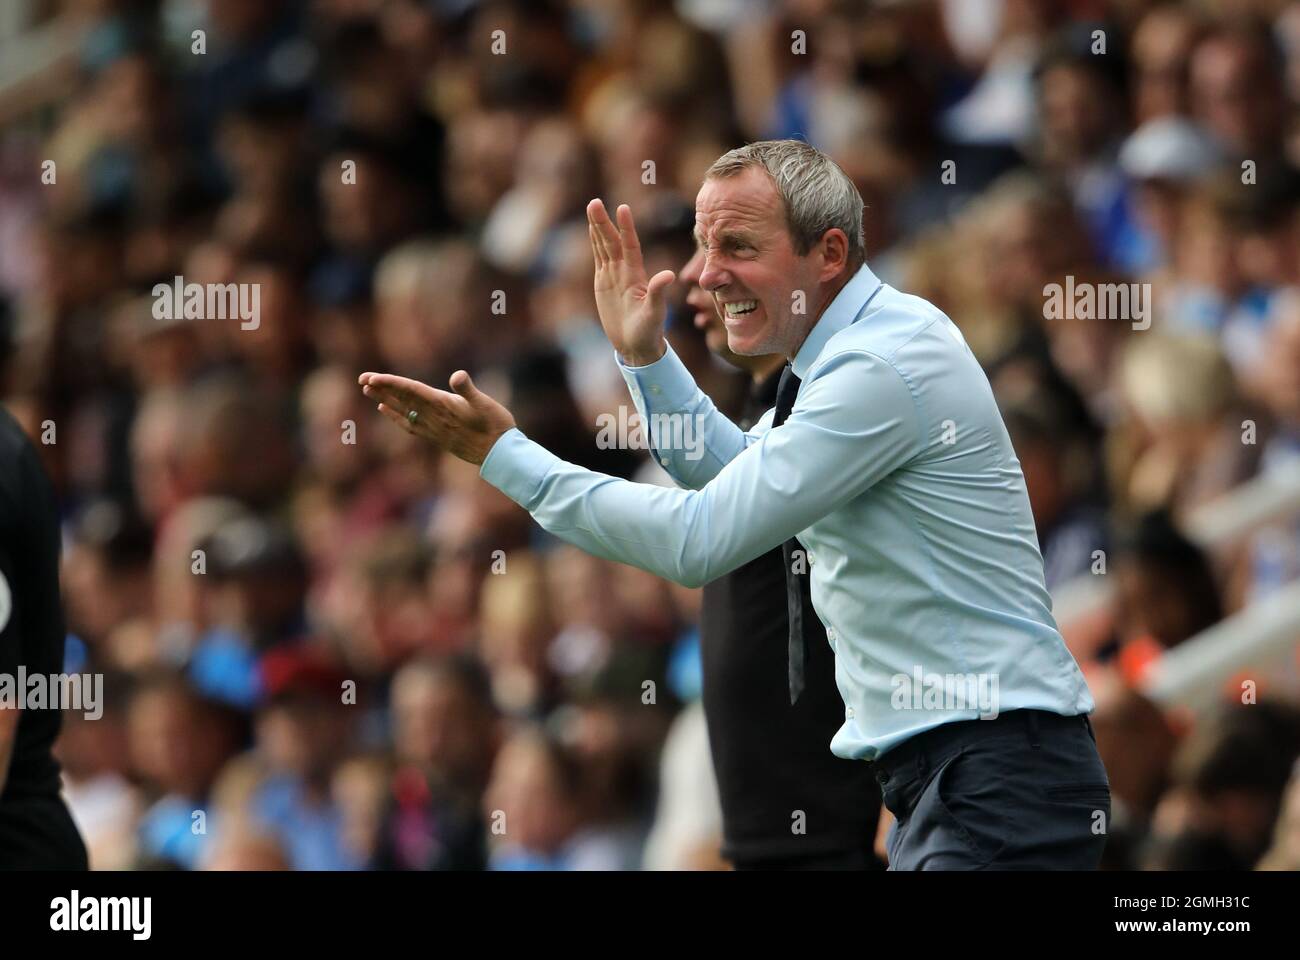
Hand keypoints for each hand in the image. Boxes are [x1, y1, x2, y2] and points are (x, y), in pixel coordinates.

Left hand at [359, 369, 515, 465]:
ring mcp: (434, 428)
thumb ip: (468, 390)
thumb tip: (457, 376)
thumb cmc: (496, 426)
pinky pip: (409, 424)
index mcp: (443, 405)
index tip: (371, 378)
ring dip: (385, 399)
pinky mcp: (437, 435)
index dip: (390, 383)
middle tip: (361, 379)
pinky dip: (395, 416)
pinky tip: (386, 410)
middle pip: (402, 400)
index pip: (411, 390)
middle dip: (381, 389)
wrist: (499, 455)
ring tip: (368, 390)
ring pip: (403, 411)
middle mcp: (434, 417)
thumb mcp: (485, 403)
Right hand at [587, 198, 674, 365]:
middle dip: (603, 222)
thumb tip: (668, 275)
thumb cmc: (649, 330)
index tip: (623, 208)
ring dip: (597, 227)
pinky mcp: (603, 283)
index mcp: (636, 276)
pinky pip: (598, 258)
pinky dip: (595, 243)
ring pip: (604, 246)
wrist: (637, 345)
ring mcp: (613, 276)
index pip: (630, 246)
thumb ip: (658, 293)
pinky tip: (592, 228)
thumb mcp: (654, 313)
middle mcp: (624, 271)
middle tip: (594, 202)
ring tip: (592, 206)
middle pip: (611, 242)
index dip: (626, 228)